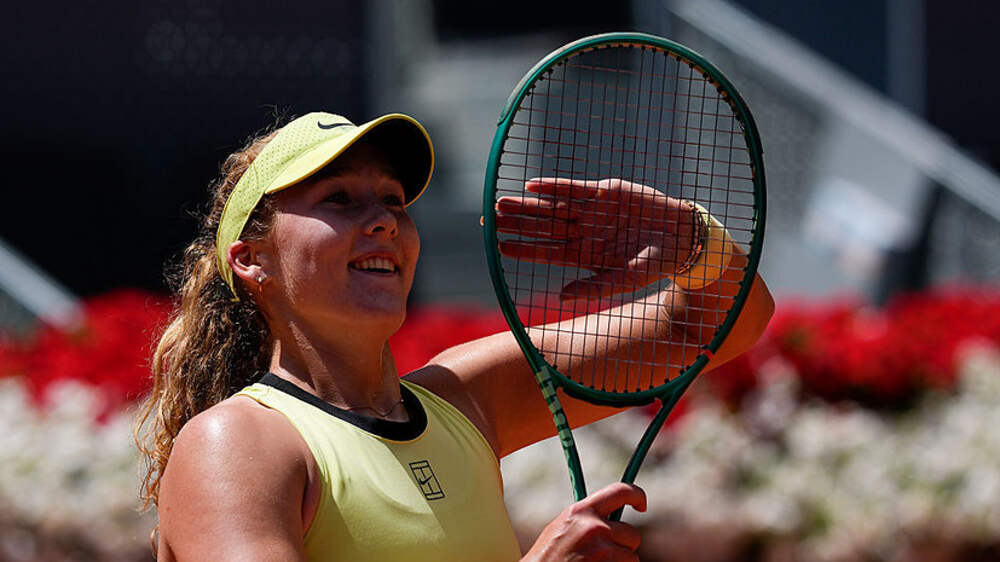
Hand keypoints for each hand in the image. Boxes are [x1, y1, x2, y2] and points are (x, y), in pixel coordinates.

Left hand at [496, 178, 696, 299]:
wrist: (682, 238)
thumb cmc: (654, 265)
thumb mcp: (624, 281)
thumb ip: (593, 288)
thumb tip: (561, 298)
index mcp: (584, 254)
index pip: (546, 251)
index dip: (523, 248)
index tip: (499, 247)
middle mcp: (583, 230)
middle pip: (542, 227)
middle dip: (517, 223)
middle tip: (489, 220)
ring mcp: (592, 210)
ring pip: (552, 206)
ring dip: (528, 205)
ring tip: (501, 203)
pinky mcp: (605, 191)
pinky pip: (573, 187)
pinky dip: (554, 186)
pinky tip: (532, 185)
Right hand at [521, 483, 646, 561]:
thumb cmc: (546, 558)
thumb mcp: (562, 528)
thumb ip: (586, 519)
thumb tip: (612, 518)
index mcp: (581, 511)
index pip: (621, 491)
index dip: (637, 495)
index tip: (641, 505)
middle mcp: (594, 527)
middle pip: (632, 534)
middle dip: (624, 545)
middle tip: (606, 554)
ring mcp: (603, 551)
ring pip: (632, 556)